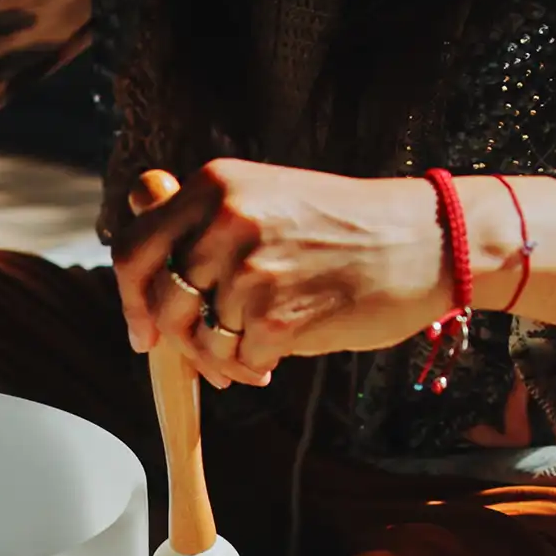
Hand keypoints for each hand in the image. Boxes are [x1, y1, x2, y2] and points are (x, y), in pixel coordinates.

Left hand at [113, 160, 461, 388]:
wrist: (425, 241)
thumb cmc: (346, 227)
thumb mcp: (266, 197)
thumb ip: (204, 225)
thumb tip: (144, 270)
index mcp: (216, 186)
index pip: (135, 249)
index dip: (129, 298)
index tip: (143, 329)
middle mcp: (226, 221)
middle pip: (162, 303)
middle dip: (177, 340)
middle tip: (204, 353)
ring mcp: (251, 269)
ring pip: (200, 339)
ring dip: (221, 359)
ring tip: (254, 351)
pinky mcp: (278, 316)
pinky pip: (238, 361)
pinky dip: (251, 369)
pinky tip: (276, 358)